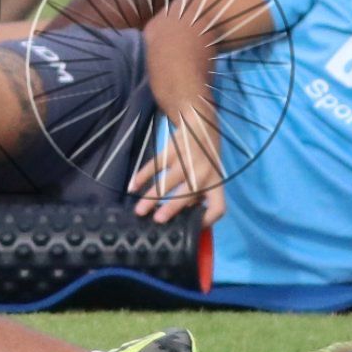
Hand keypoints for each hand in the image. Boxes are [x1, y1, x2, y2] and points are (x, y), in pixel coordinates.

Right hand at [130, 113, 227, 227]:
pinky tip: (133, 187)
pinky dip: (141, 177)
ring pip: (166, 182)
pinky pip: (155, 166)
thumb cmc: (206, 157)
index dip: (208, 220)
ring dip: (151, 197)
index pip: (218, 207)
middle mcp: (202, 173)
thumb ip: (201, 193)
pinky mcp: (172, 150)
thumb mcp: (211, 174)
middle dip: (171, 208)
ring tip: (139, 210)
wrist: (202, 124)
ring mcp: (186, 160)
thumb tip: (185, 214)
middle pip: (188, 194)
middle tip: (156, 220)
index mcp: (215, 183)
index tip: (193, 227)